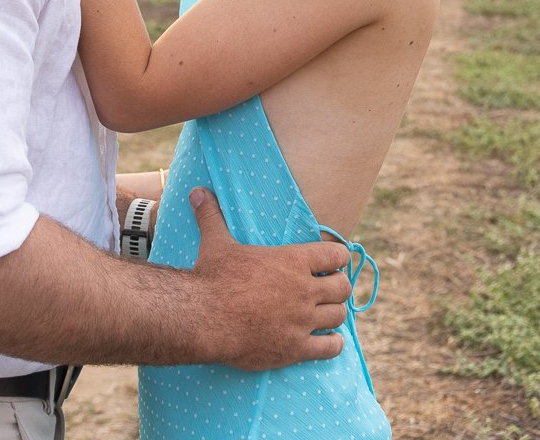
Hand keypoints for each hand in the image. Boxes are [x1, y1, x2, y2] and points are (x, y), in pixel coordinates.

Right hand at [189, 189, 349, 368]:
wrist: (205, 318)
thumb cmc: (214, 278)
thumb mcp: (215, 243)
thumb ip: (212, 216)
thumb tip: (196, 191)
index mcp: (292, 261)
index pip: (336, 254)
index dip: (338, 256)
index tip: (333, 260)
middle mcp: (303, 290)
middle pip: (343, 287)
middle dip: (338, 285)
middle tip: (327, 287)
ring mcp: (302, 321)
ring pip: (338, 316)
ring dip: (334, 312)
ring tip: (326, 311)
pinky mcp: (296, 348)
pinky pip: (330, 348)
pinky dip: (333, 344)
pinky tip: (330, 341)